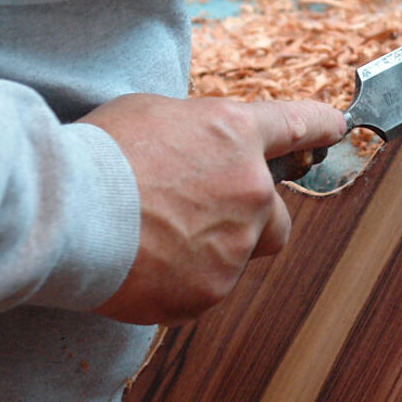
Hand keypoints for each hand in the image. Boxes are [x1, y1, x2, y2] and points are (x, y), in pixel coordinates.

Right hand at [79, 94, 344, 324]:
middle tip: (201, 217)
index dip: (318, 127)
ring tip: (152, 238)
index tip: (334, 129)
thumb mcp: (151, 113)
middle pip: (278, 216)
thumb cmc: (98, 155)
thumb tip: (202, 146)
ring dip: (210, 250)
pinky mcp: (211, 289)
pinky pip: (205, 286)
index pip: (297, 124)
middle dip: (252, 220)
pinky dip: (180, 280)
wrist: (68, 212)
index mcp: (236, 134)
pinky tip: (142, 264)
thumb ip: (196, 131)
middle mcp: (251, 188)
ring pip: (239, 254)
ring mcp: (236, 243)